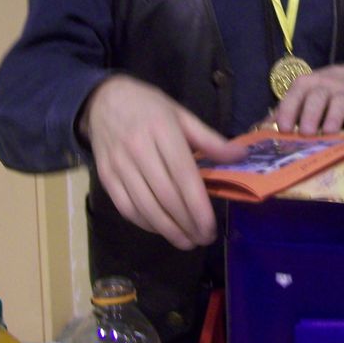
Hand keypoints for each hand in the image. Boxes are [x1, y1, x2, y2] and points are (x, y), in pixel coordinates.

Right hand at [78, 75, 245, 249]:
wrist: (102, 100)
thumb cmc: (149, 106)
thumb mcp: (181, 114)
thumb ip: (209, 139)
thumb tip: (240, 156)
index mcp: (163, 131)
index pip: (184, 176)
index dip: (198, 207)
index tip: (211, 227)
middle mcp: (139, 149)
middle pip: (166, 196)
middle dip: (187, 224)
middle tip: (203, 238)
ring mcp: (119, 165)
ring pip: (145, 207)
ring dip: (167, 230)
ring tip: (186, 241)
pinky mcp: (105, 176)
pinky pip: (126, 207)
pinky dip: (145, 224)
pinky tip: (161, 229)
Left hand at [273, 64, 343, 134]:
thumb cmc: (316, 94)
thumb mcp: (298, 99)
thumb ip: (280, 114)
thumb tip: (256, 132)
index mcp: (303, 85)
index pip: (293, 97)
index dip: (288, 112)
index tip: (284, 128)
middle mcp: (322, 86)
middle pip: (315, 99)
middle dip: (310, 115)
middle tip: (306, 133)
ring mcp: (342, 92)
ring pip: (338, 103)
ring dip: (333, 117)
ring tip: (329, 132)